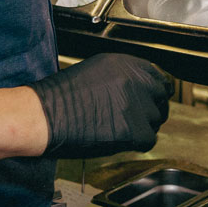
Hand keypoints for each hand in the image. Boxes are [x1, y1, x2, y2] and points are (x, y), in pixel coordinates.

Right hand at [27, 53, 170, 158]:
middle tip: (140, 116)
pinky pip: (149, 139)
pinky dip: (139, 142)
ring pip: (155, 120)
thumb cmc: (60, 96)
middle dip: (154, 107)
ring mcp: (137, 106)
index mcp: (125, 64)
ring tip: (122, 128)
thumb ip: (121, 76)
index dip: (156, 89)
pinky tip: (122, 139)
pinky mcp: (134, 130)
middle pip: (161, 97)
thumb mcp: (94, 70)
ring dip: (143, 125)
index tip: (155, 97)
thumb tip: (136, 89)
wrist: (46, 115)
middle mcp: (135, 82)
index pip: (158, 76)